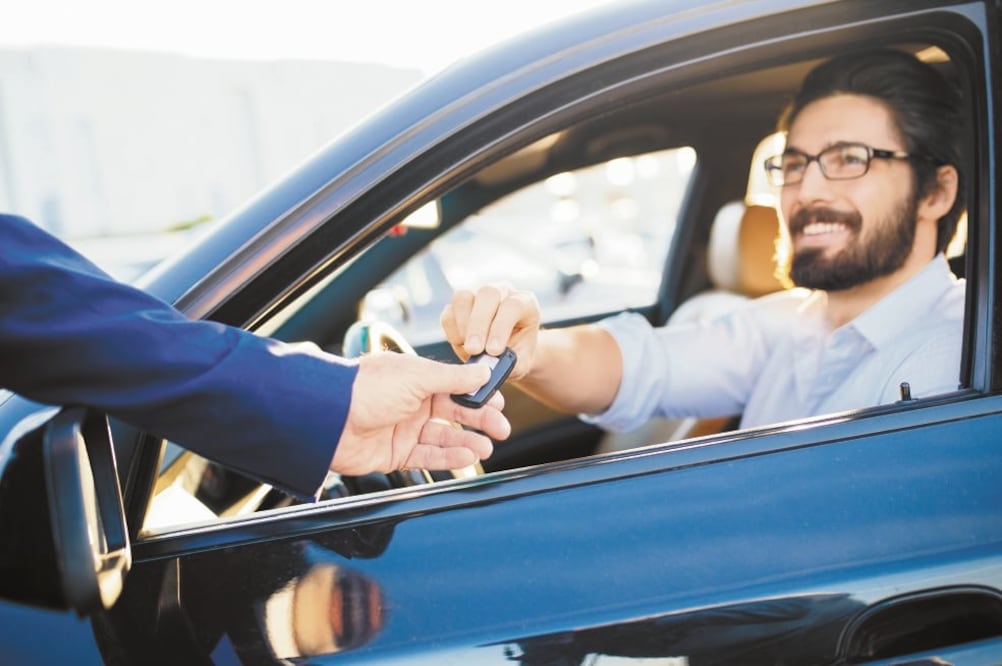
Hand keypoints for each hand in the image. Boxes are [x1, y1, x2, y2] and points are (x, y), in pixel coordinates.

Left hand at [330, 352, 510, 474]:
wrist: (327, 419)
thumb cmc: (365, 389)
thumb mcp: (416, 376)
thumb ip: (453, 378)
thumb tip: (482, 371)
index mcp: (415, 378)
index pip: (455, 386)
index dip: (478, 394)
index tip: (499, 401)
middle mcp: (411, 402)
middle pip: (454, 413)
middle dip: (479, 420)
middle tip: (502, 429)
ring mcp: (403, 429)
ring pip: (444, 438)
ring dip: (467, 442)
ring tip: (487, 447)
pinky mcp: (395, 454)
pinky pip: (428, 457)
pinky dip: (449, 458)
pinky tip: (467, 457)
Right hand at [440, 283, 539, 380]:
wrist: (505, 352)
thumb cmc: (517, 354)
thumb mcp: (521, 362)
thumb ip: (510, 363)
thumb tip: (490, 366)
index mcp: (524, 302)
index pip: (513, 306)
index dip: (501, 327)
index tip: (494, 351)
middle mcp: (501, 292)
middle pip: (487, 294)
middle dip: (479, 324)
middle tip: (474, 350)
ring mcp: (477, 294)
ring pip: (463, 297)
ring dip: (463, 325)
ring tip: (468, 349)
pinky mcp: (457, 305)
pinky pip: (448, 313)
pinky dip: (452, 331)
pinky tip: (461, 345)